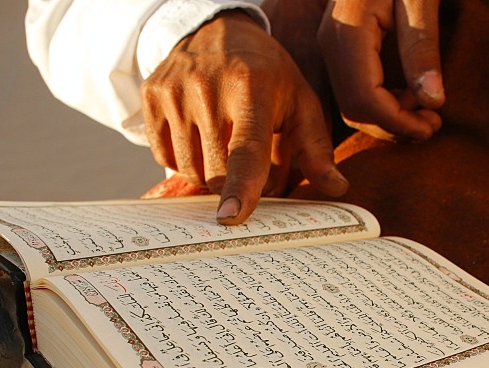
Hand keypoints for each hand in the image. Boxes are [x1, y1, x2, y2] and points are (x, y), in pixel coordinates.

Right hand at [141, 10, 348, 224]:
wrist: (218, 30)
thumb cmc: (267, 75)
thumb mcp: (299, 103)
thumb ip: (316, 149)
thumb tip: (337, 187)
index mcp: (251, 88)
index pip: (245, 149)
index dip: (241, 187)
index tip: (231, 217)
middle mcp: (207, 87)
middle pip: (217, 170)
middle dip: (234, 181)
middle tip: (247, 160)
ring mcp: (173, 90)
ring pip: (189, 169)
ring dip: (209, 173)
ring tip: (223, 144)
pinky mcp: (151, 96)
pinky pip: (165, 157)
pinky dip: (184, 160)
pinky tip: (199, 136)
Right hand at [319, 0, 443, 140]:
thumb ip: (423, 47)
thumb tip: (433, 102)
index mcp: (348, 32)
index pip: (365, 99)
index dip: (398, 123)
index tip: (433, 126)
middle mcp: (332, 43)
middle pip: (355, 108)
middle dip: (394, 127)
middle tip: (434, 124)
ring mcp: (332, 45)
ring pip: (354, 103)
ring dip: (391, 118)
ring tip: (427, 110)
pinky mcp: (341, 47)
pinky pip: (356, 88)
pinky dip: (384, 103)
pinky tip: (412, 94)